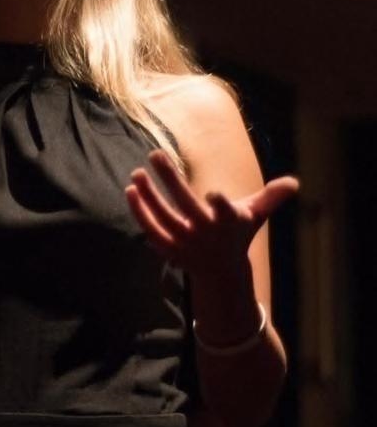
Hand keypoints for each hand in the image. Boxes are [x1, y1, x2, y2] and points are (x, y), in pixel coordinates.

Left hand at [125, 150, 298, 278]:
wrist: (221, 273)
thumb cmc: (237, 235)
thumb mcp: (255, 217)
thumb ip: (271, 197)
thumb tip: (294, 182)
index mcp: (227, 222)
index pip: (224, 212)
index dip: (220, 205)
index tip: (212, 193)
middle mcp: (205, 233)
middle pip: (185, 206)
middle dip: (170, 179)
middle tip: (155, 153)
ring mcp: (185, 243)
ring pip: (162, 218)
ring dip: (147, 195)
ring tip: (136, 173)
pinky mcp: (169, 249)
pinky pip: (150, 229)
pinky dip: (139, 212)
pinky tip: (131, 192)